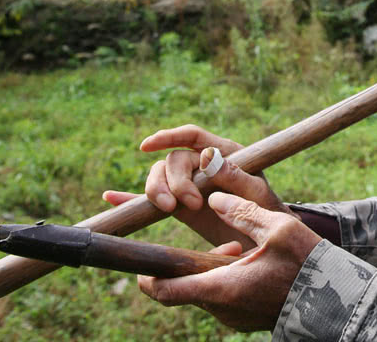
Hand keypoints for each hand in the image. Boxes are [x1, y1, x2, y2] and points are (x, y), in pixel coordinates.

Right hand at [102, 124, 294, 246]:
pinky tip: (110, 197)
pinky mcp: (178, 206)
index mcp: (222, 153)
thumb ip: (236, 176)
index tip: (148, 145)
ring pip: (159, 177)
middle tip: (189, 204)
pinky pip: (150, 198)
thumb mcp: (257, 194)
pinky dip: (129, 197)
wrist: (263, 240)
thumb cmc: (266, 212)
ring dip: (156, 190)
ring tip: (169, 209)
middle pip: (173, 161)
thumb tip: (205, 158)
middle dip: (175, 180)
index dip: (169, 136)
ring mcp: (188, 185)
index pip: (192, 136)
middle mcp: (201, 165)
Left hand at [135, 178, 322, 330]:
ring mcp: (234, 318)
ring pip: (206, 290)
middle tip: (222, 241)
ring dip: (213, 268)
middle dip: (191, 263)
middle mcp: (222, 309)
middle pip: (185, 288)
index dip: (148, 277)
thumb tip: (214, 198)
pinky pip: (224, 296)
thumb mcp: (279, 229)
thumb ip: (242, 212)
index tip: (142, 264)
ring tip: (240, 248)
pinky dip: (228, 278)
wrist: (340, 302)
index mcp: (222, 287)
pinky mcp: (246, 318)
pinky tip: (252, 262)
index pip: (166, 290)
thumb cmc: (310, 265)